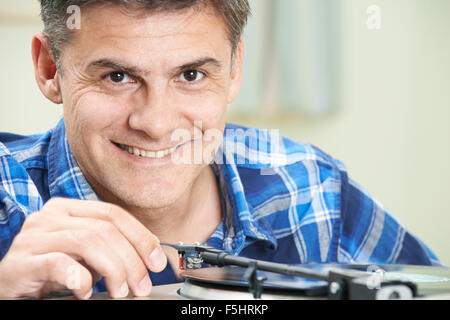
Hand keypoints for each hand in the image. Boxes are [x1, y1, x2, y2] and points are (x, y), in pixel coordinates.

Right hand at [0, 198, 166, 298]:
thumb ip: (109, 250)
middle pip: (104, 228)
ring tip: (119, 291)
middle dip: (131, 258)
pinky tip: (86, 290)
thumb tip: (147, 260)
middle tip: (141, 284)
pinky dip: (78, 276)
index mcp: (69, 209)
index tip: (157, 260)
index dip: (141, 236)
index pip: (113, 213)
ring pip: (87, 241)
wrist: (8, 284)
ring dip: (112, 268)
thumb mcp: (84, 254)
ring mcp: (34, 237)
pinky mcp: (21, 262)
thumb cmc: (48, 268)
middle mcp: (50, 216)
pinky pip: (57, 263)